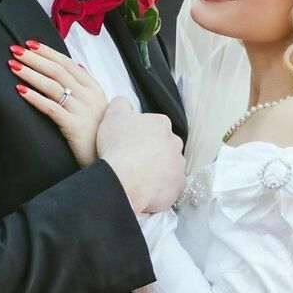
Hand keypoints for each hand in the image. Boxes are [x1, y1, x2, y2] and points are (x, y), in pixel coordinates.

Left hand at [9, 42, 107, 167]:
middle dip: (35, 58)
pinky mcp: (74, 126)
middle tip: (15, 50)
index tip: (30, 44)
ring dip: (31, 73)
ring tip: (13, 66)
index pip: (68, 63)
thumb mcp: (98, 106)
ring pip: (53, 86)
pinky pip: (51, 108)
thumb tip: (77, 65)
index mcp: (94, 88)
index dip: (48, 52)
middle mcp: (89, 96)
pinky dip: (35, 97)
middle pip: (58, 71)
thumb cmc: (99, 133)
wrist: (110, 159)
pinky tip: (21, 90)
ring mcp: (82, 111)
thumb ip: (87, 86)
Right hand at [97, 97, 185, 212]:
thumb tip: (126, 103)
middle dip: (153, 150)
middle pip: (164, 145)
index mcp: (162, 124)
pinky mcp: (178, 186)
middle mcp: (176, 143)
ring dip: (159, 169)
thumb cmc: (118, 147)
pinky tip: (146, 189)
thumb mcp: (113, 115)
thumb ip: (121, 104)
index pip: (154, 125)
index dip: (141, 133)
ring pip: (169, 165)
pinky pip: (170, 185)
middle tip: (134, 160)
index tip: (129, 143)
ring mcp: (179, 166)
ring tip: (139, 176)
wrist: (123, 183)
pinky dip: (161, 187)